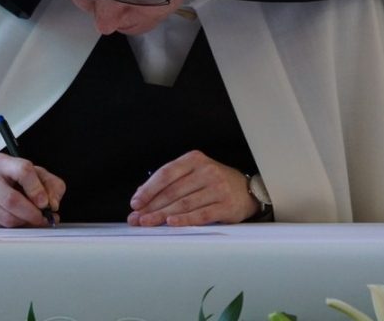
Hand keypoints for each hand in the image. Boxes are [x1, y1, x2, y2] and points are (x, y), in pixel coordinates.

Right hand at [0, 153, 65, 226]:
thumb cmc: (13, 178)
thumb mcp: (36, 174)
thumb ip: (51, 185)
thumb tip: (52, 205)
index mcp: (3, 163)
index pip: (23, 171)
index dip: (37, 189)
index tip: (45, 203)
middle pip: (12, 200)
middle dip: (32, 213)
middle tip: (43, 217)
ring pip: (7, 218)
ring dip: (26, 222)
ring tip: (33, 218)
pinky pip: (2, 227)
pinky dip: (16, 227)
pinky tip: (19, 219)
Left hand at [127, 150, 257, 225]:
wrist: (247, 190)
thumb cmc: (214, 182)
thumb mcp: (194, 173)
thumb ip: (171, 181)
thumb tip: (142, 196)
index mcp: (194, 160)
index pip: (166, 173)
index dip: (148, 189)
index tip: (135, 202)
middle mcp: (206, 171)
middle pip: (173, 191)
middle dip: (152, 206)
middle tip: (137, 218)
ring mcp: (217, 188)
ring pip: (184, 203)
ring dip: (162, 215)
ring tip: (148, 223)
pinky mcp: (226, 206)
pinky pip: (201, 214)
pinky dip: (185, 219)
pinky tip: (172, 223)